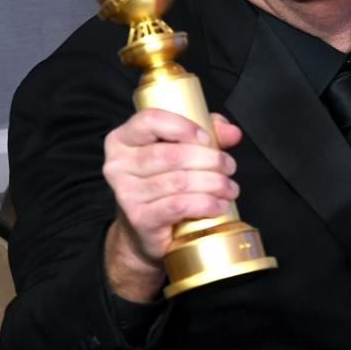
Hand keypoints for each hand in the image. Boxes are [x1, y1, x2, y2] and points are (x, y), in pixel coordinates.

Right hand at [102, 109, 241, 300]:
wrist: (145, 229)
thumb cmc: (163, 181)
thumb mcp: (180, 149)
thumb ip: (207, 133)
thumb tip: (232, 132)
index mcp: (123, 139)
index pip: (150, 120)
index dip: (183, 126)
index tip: (207, 138)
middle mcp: (118, 165)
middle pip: (172, 155)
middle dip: (210, 159)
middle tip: (229, 167)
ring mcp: (126, 193)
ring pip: (180, 182)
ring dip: (214, 184)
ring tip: (229, 188)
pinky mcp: (139, 219)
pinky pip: (179, 206)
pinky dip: (205, 204)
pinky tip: (219, 205)